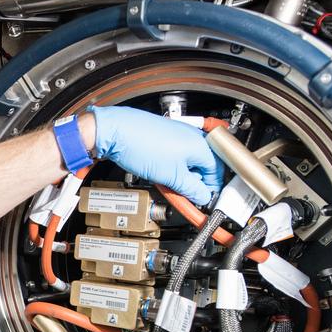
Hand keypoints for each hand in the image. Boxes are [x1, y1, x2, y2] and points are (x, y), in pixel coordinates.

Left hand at [89, 106, 223, 206]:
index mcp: (200, 145)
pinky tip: (159, 174)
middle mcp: (192, 137)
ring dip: (180, 177)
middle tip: (184, 195)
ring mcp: (177, 135)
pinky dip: (170, 168)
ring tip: (167, 184)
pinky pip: (174, 156)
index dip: (209, 189)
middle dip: (194, 183)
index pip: (216, 172)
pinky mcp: (164, 136)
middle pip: (202, 167)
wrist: (115, 131)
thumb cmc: (142, 146)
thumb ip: (191, 189)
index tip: (201, 200)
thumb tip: (203, 197)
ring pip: (186, 162)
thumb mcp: (171, 176)